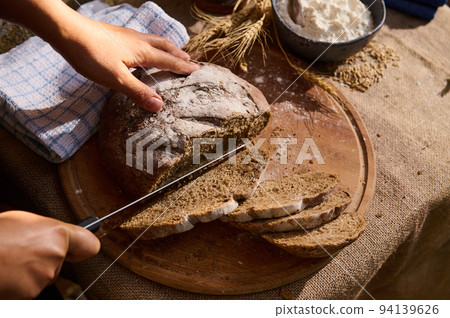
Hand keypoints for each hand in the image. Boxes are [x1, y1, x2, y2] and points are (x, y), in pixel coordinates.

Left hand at [0, 0, 198, 111]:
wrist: (67, 31)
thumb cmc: (91, 55)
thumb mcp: (116, 78)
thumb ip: (138, 91)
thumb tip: (159, 106)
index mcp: (142, 52)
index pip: (169, 61)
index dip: (183, 67)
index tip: (197, 70)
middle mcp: (139, 41)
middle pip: (165, 46)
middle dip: (178, 54)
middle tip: (189, 60)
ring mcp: (127, 36)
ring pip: (154, 40)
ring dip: (167, 48)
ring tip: (172, 52)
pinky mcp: (116, 35)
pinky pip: (142, 39)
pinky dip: (152, 45)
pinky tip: (142, 49)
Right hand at [0, 211, 99, 299]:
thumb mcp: (23, 221)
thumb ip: (47, 230)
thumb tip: (57, 236)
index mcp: (57, 234)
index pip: (89, 245)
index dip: (82, 248)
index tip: (77, 249)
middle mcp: (55, 256)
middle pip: (59, 262)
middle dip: (45, 259)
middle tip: (22, 251)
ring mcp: (42, 277)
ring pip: (44, 276)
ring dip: (30, 272)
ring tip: (9, 260)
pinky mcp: (29, 294)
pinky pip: (30, 289)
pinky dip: (19, 284)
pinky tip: (7, 273)